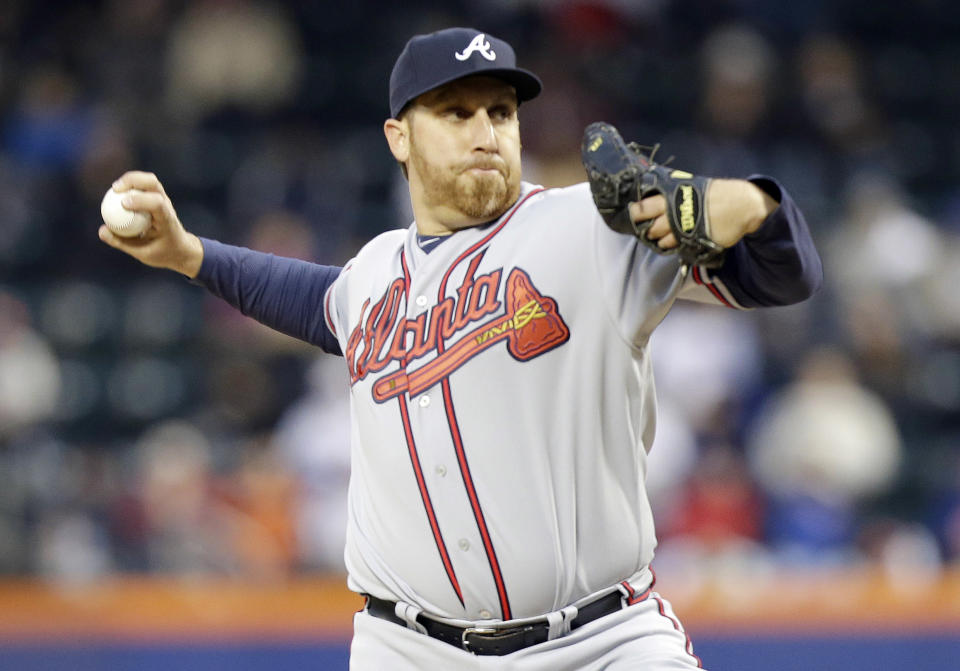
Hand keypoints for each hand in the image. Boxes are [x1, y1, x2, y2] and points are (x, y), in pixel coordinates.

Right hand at [98, 171, 203, 277]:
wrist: (180, 249)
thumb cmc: (162, 252)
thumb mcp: (142, 254)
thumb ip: (122, 242)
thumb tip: (102, 230)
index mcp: (167, 221)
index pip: (157, 204)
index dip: (140, 200)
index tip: (123, 203)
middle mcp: (167, 206)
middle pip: (153, 183)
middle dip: (133, 181)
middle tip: (115, 189)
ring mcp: (164, 200)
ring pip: (149, 180)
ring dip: (131, 179)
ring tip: (114, 189)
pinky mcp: (158, 198)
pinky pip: (143, 185)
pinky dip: (130, 184)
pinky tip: (117, 192)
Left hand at [628, 178, 777, 249]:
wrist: (741, 205)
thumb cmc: (718, 193)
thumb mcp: (693, 186)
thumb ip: (675, 194)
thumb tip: (661, 197)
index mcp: (671, 197)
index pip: (643, 207)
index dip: (636, 213)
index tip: (633, 214)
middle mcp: (672, 214)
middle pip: (649, 227)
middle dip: (646, 229)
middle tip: (648, 228)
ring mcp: (682, 230)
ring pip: (661, 240)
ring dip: (659, 239)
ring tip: (663, 236)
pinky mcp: (692, 242)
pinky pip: (675, 247)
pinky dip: (672, 246)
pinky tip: (674, 242)